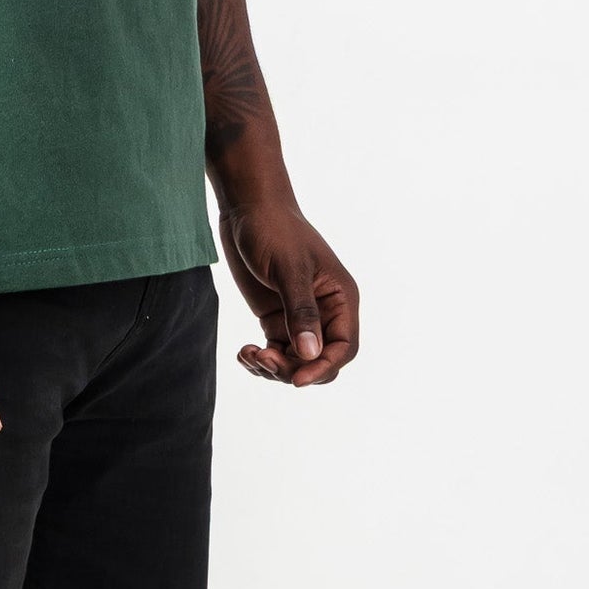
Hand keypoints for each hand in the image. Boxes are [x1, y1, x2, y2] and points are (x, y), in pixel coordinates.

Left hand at [219, 198, 358, 387]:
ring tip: (249, 355)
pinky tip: (244, 353)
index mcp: (340, 298)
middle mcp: (325, 312)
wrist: (247, 208)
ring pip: (296, 362)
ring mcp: (299, 317)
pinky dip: (262, 359)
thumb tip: (310, 355)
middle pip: (319, 360)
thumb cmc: (274, 229)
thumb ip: (301, 311)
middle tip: (262, 359)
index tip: (296, 379)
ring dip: (274, 368)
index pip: (343, 348)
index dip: (323, 367)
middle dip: (293, 369)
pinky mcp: (276, 318)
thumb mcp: (289, 269)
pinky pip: (276, 352)